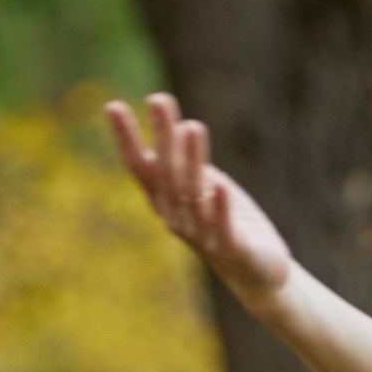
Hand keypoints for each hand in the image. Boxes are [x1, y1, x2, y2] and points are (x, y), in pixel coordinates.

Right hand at [105, 93, 293, 303]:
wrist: (258, 272)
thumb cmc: (227, 222)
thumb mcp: (204, 188)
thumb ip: (186, 165)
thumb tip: (172, 127)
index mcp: (166, 201)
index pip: (140, 166)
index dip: (126, 138)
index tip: (113, 106)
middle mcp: (176, 217)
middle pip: (167, 173)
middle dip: (163, 136)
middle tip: (159, 99)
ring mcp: (202, 235)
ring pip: (193, 195)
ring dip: (192, 161)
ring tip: (192, 126)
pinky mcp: (231, 248)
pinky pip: (222, 227)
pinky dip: (219, 208)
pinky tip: (219, 187)